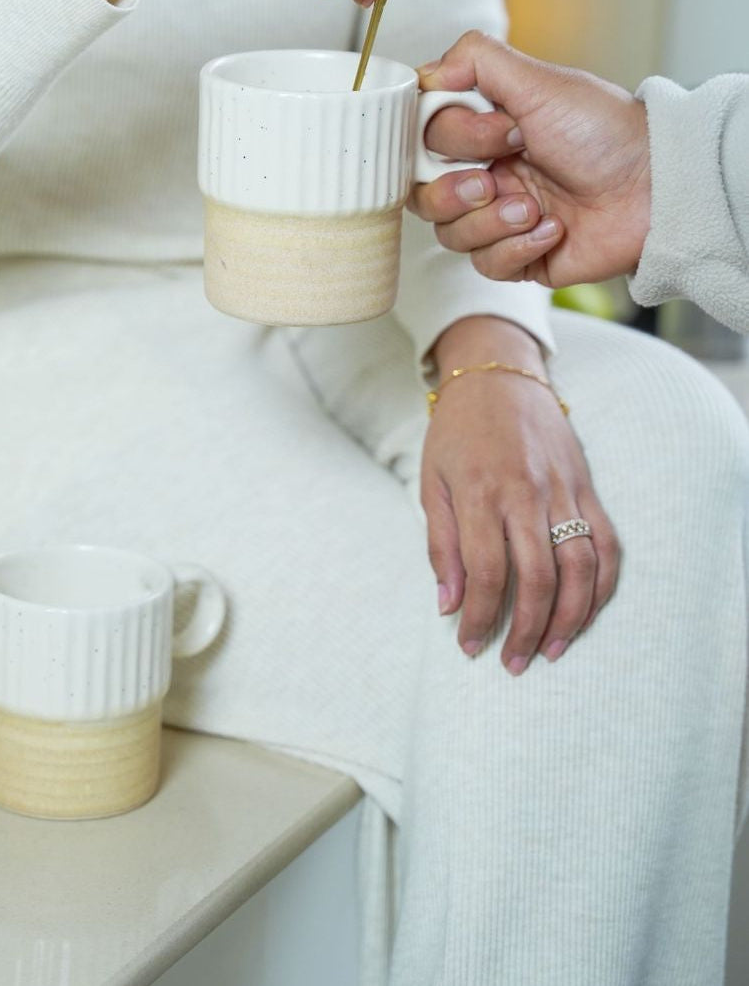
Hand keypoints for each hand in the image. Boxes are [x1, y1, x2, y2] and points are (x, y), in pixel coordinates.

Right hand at [408, 32, 651, 286]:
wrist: (655, 187)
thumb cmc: (605, 132)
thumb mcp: (540, 82)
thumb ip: (476, 60)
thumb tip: (427, 73)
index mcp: (484, 131)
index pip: (421, 142)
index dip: (445, 142)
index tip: (489, 133)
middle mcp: (486, 173)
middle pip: (422, 194)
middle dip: (453, 191)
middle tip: (492, 180)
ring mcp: (500, 217)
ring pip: (449, 235)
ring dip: (489, 222)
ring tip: (534, 207)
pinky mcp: (520, 257)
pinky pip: (486, 264)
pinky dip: (518, 247)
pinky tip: (554, 229)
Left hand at [422, 317, 619, 673]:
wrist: (499, 374)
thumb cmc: (456, 431)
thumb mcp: (431, 481)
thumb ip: (441, 544)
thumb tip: (448, 604)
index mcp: (480, 492)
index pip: (484, 572)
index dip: (478, 617)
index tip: (470, 646)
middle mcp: (526, 493)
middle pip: (535, 578)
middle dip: (524, 630)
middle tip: (512, 663)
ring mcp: (563, 490)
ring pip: (578, 567)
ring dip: (568, 618)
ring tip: (550, 651)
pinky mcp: (587, 487)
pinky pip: (606, 544)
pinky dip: (602, 586)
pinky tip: (585, 614)